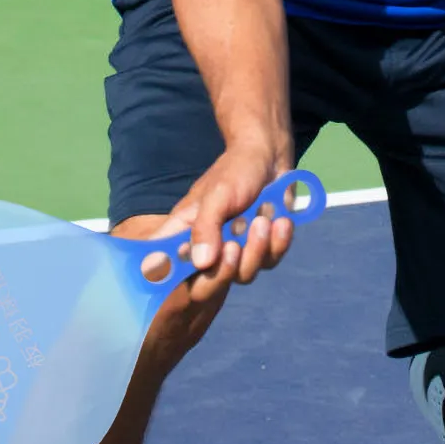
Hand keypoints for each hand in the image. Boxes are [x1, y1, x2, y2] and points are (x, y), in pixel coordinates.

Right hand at [157, 139, 296, 285]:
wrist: (272, 158)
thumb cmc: (236, 170)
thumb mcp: (217, 194)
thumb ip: (206, 227)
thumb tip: (201, 263)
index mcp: (184, 233)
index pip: (163, 263)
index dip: (164, 278)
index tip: (179, 278)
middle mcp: (207, 249)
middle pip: (206, 285)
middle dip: (224, 269)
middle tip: (234, 246)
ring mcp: (236, 252)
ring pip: (242, 275)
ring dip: (256, 249)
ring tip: (263, 221)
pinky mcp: (262, 249)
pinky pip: (268, 261)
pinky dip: (277, 243)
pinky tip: (281, 223)